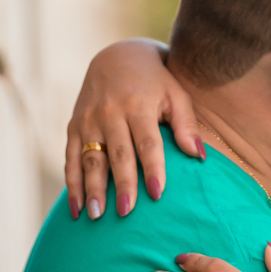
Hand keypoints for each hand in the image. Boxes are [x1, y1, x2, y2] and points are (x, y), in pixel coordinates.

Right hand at [64, 39, 200, 219]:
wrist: (117, 56)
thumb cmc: (156, 81)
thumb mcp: (176, 94)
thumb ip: (187, 125)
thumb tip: (199, 156)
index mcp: (138, 104)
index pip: (147, 141)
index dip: (153, 167)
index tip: (158, 194)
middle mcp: (110, 111)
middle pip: (118, 153)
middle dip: (122, 184)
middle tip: (126, 213)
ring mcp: (89, 119)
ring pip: (90, 158)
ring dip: (92, 188)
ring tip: (96, 215)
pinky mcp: (74, 125)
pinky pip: (71, 158)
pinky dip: (72, 184)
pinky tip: (77, 208)